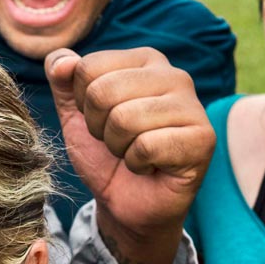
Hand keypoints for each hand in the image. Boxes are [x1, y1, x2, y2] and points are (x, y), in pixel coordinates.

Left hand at [47, 47, 212, 263]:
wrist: (127, 204)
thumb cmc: (105, 154)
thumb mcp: (73, 114)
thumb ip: (63, 79)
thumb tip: (62, 61)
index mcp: (145, 60)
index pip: (88, 67)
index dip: (82, 103)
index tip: (102, 120)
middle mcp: (174, 75)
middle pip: (103, 92)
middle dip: (98, 127)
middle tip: (118, 141)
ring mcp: (193, 106)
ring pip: (124, 119)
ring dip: (118, 146)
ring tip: (134, 152)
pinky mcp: (202, 139)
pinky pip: (146, 146)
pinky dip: (137, 163)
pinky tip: (151, 166)